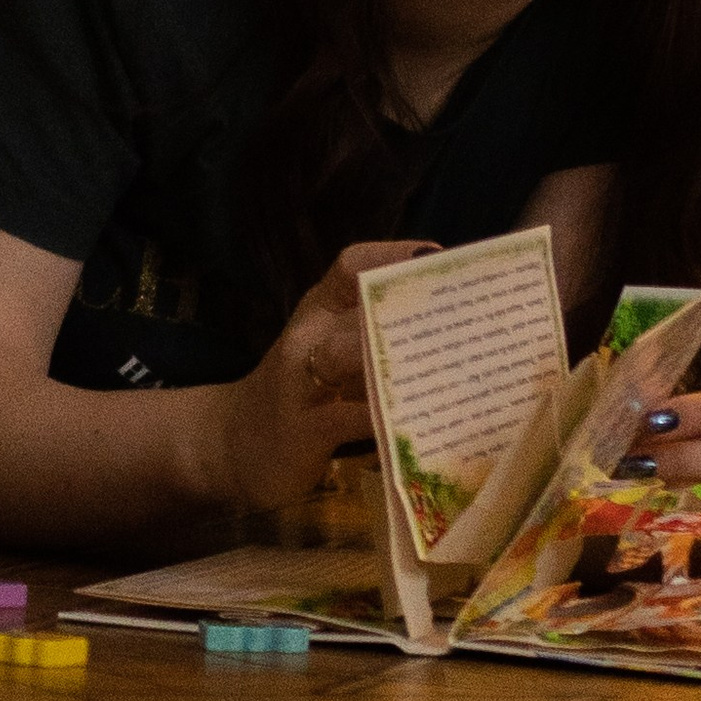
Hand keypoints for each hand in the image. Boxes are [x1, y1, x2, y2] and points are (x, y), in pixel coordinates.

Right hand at [207, 240, 433, 513]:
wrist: (232, 445)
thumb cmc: (300, 395)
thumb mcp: (328, 353)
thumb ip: (372, 335)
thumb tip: (449, 323)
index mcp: (318, 309)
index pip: (350, 265)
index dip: (394, 255)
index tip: (440, 256)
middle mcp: (308, 335)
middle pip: (358, 305)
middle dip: (413, 307)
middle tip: (468, 313)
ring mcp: (300, 381)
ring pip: (349, 354)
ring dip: (400, 358)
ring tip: (453, 364)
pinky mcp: (302, 429)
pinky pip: (348, 417)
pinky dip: (386, 418)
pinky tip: (423, 425)